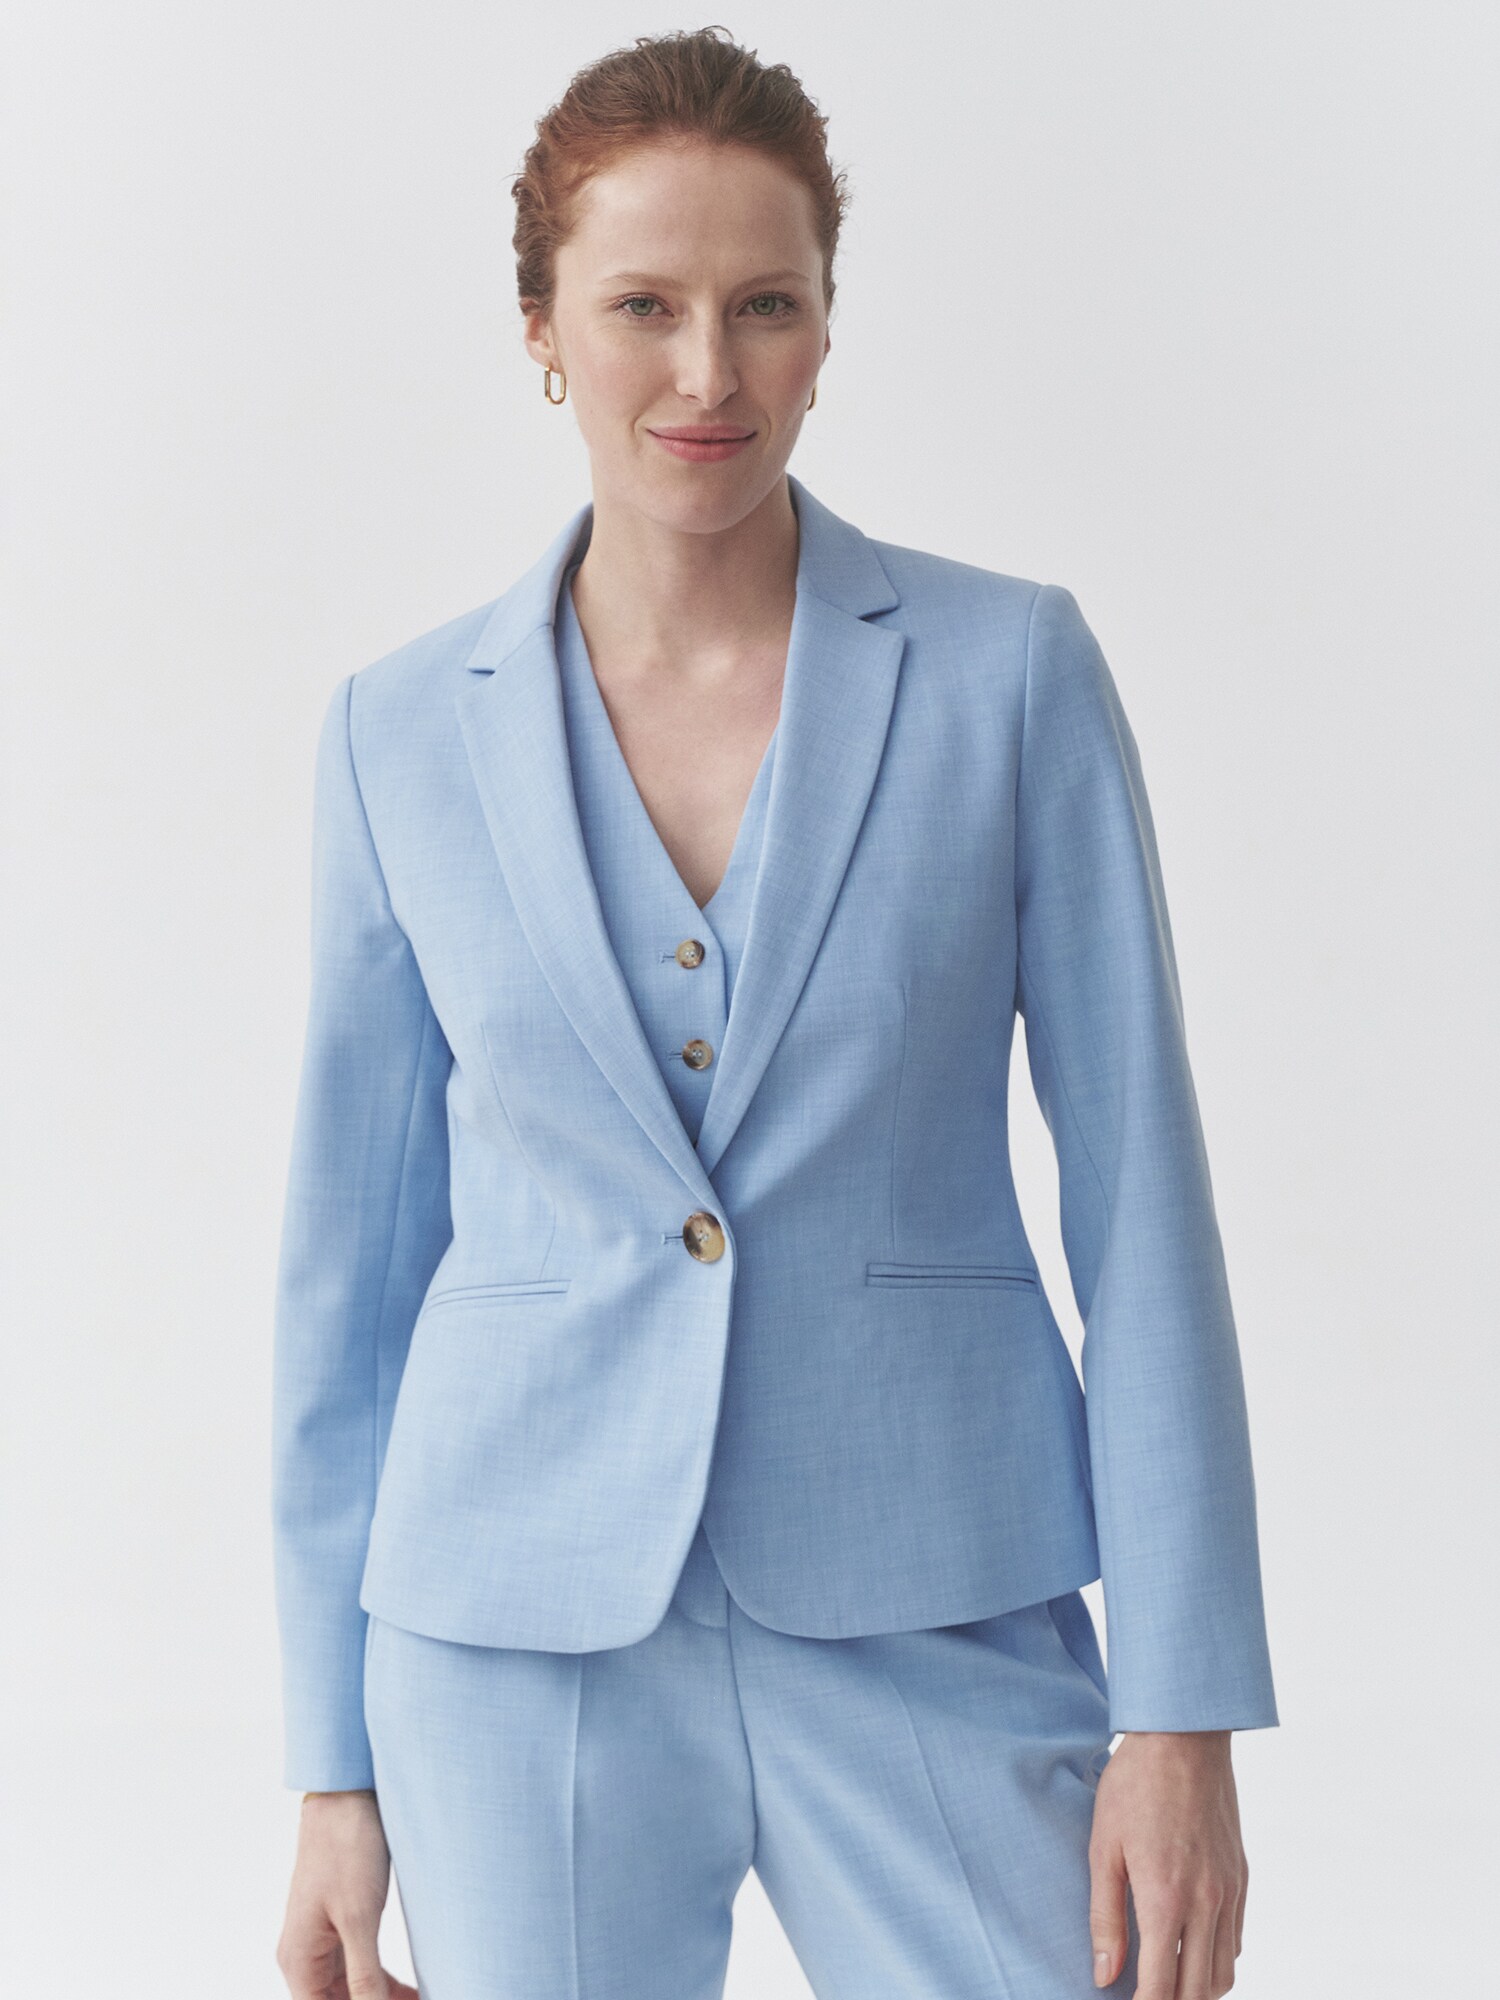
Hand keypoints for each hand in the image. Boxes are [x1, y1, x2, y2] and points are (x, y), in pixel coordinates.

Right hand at [276, 1790, 418, 1998]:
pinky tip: (412, 1988)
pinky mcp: (342, 1921)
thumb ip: (364, 1975)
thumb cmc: (345, 1847)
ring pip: (351, 1989)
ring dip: (382, 1999)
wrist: (346, 1792)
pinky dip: (383, 1981)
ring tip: (423, 1998)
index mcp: (299, 1960)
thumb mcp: (359, 1917)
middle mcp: (305, 1955)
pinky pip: (360, 1964)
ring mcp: (323, 1938)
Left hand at [1088, 1730, 1246, 1997]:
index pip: (1162, 1987)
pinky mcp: (1242, 1876)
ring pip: (1225, 1972)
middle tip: (1145, 1995)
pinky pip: (1236, 1940)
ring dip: (1199, 1990)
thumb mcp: (1103, 1848)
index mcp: (1166, 1899)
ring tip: (1168, 1983)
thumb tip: (1104, 1976)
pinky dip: (1217, 1960)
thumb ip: (1105, 1918)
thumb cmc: (1135, 1785)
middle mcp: (1206, 1903)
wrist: (1184, 1736)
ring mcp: (1229, 1891)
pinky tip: (1192, 1951)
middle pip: (1200, 1991)